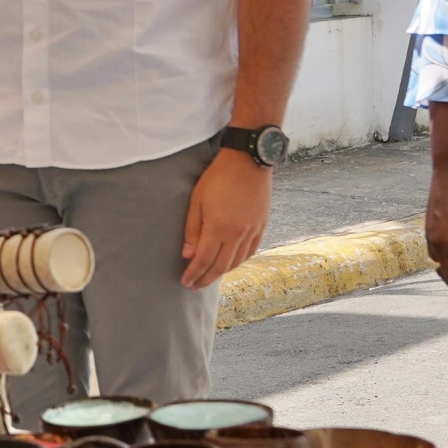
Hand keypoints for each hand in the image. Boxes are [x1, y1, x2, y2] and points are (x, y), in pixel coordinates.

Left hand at [180, 148, 270, 288]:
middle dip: (206, 279)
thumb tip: (188, 255)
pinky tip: (230, 263)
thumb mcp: (197, 201)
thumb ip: (192, 230)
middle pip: (220, 266)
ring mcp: (252, 231)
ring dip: (222, 272)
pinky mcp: (261, 226)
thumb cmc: (217, 178)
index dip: (194, 274)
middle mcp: (238, 234)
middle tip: (194, 287)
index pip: (204, 260)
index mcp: (219, 228)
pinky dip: (239, 261)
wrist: (248, 161)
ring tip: (209, 276)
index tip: (185, 282)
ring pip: (237, 261)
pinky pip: (250, 251)